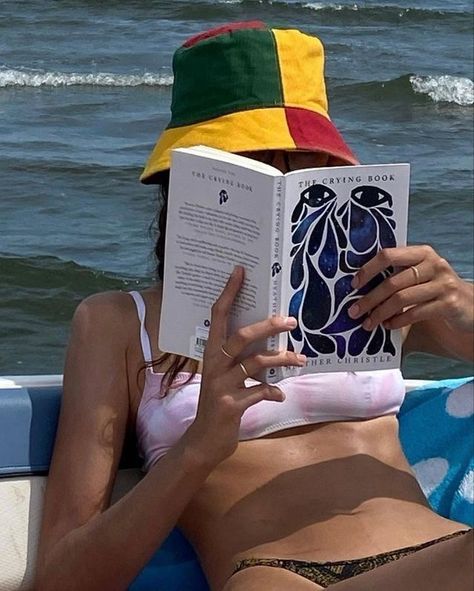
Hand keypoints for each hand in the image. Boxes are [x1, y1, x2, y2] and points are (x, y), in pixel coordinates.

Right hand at [184, 266, 305, 466]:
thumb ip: (239, 360)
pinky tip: (280, 394)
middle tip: (291, 321)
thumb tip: (269, 341)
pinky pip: (260, 392)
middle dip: (267, 326)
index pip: (218, 316)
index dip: (229, 293)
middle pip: (241, 337)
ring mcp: (221, 386)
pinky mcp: (232, 405)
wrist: (203, 441)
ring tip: (300, 359)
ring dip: (282, 360)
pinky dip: (273, 392)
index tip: (240, 271)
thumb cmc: (218, 403)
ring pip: (256, 363)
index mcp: (210, 353)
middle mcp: (213, 365)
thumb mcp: (223, 377)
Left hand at [348, 245, 473, 332]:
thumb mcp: (418, 276)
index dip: (368, 269)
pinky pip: (416, 313)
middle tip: (354, 312)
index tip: (353, 285)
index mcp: (421, 253)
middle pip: (392, 281)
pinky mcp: (449, 303)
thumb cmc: (434, 290)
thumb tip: (359, 287)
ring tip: (368, 323)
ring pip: (402, 299)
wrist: (470, 306)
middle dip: (369, 299)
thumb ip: (396, 275)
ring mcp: (443, 283)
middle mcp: (433, 264)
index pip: (388, 255)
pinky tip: (388, 326)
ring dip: (380, 313)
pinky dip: (398, 321)